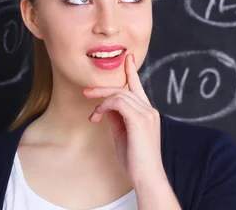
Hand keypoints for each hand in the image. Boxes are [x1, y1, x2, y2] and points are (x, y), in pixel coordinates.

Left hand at [83, 53, 163, 186]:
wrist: (146, 176)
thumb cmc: (135, 160)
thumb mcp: (123, 134)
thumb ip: (116, 118)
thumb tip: (105, 107)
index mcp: (148, 113)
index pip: (138, 88)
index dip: (131, 72)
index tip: (127, 59)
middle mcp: (149, 110)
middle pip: (124, 89)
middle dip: (103, 87)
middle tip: (86, 91)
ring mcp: (146, 114)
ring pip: (119, 94)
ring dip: (100, 99)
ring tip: (90, 109)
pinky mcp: (139, 119)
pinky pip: (118, 102)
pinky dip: (104, 106)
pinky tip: (97, 116)